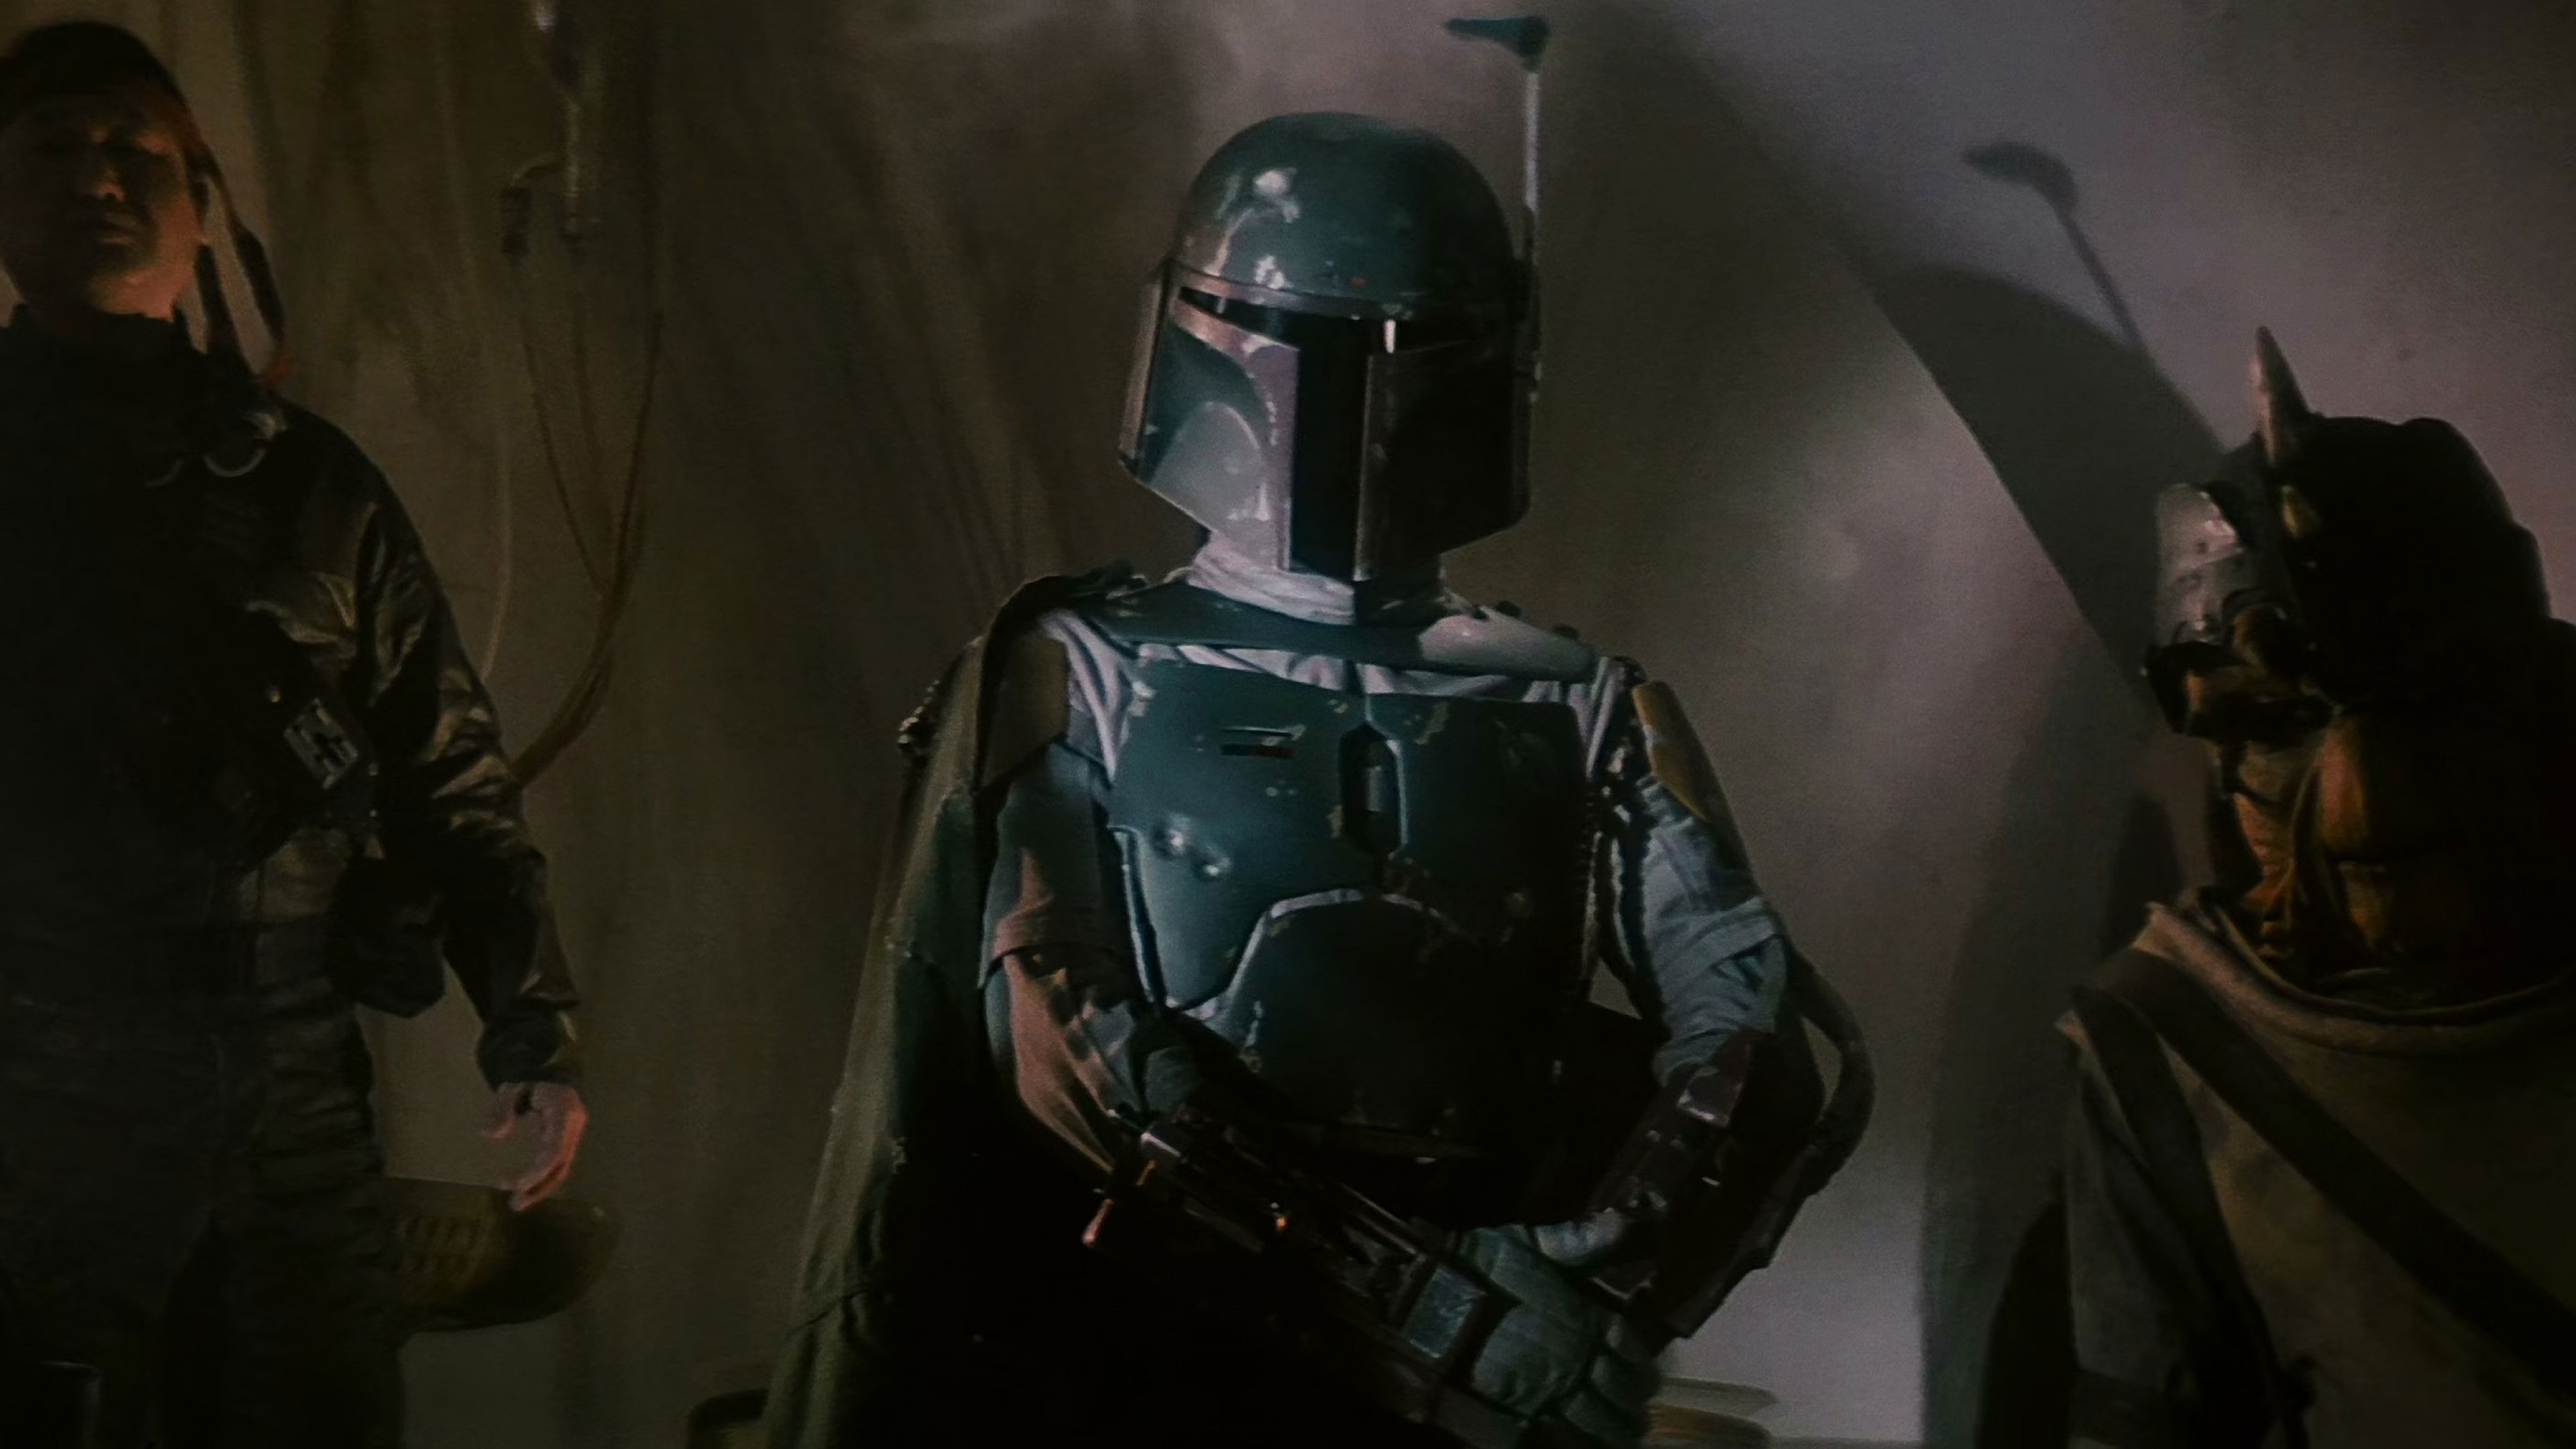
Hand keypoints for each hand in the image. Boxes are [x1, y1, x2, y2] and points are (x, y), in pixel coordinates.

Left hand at [484, 1081, 588, 1210]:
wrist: (547, 1070)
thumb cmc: (528, 1079)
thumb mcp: (509, 1088)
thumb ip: (501, 1110)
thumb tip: (490, 1135)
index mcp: (564, 1112)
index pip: (555, 1150)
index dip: (538, 1171)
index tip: (516, 1185)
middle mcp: (574, 1126)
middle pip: (561, 1165)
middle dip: (539, 1187)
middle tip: (514, 1205)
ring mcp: (572, 1133)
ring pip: (561, 1168)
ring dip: (540, 1188)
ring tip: (516, 1204)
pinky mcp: (566, 1139)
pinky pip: (556, 1163)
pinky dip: (541, 1178)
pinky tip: (524, 1188)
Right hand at [1459, 1222, 1662, 1448]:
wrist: (1431, 1306)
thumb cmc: (1479, 1269)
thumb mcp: (1530, 1243)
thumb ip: (1578, 1239)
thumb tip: (1622, 1222)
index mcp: (1585, 1320)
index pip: (1629, 1349)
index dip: (1641, 1367)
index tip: (1647, 1379)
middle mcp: (1577, 1360)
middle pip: (1621, 1391)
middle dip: (1632, 1403)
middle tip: (1638, 1415)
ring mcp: (1552, 1392)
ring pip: (1599, 1421)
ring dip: (1614, 1429)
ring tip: (1622, 1437)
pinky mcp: (1524, 1415)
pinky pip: (1564, 1438)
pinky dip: (1580, 1442)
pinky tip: (1590, 1444)